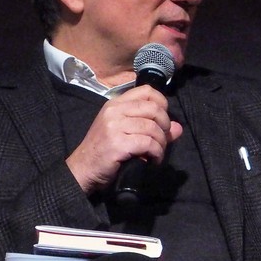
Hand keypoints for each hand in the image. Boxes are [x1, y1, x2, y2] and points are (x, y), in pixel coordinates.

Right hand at [66, 85, 182, 193]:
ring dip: (161, 144)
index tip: (162, 120)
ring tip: (156, 153)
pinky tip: (153, 161)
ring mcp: (114, 126)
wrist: (82, 169)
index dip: (162, 103)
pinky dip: (156, 153)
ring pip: (153, 128)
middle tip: (162, 140)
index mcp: (116, 104)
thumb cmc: (105, 150)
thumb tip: (178, 128)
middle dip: (165, 126)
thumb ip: (153, 128)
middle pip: (154, 108)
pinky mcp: (117, 143)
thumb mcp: (127, 133)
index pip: (147, 91)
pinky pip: (148, 143)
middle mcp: (114, 111)